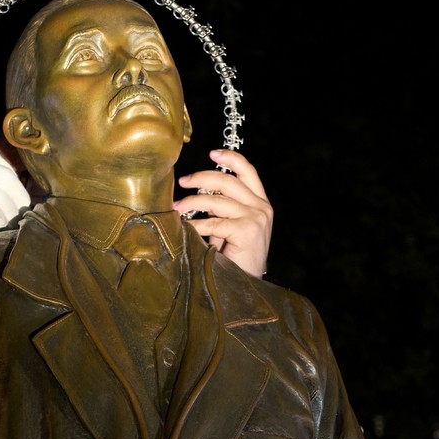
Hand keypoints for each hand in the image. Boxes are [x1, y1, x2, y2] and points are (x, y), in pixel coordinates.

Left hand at [174, 149, 272, 277]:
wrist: (246, 284)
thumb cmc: (234, 257)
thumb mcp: (230, 226)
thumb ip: (221, 207)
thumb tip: (194, 190)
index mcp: (260, 203)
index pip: (248, 172)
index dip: (230, 159)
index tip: (211, 153)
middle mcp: (261, 208)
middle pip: (228, 181)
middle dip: (201, 178)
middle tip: (183, 182)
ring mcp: (256, 218)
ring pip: (217, 200)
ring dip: (192, 203)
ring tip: (177, 208)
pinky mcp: (248, 231)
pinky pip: (214, 222)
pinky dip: (196, 224)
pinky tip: (186, 228)